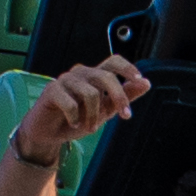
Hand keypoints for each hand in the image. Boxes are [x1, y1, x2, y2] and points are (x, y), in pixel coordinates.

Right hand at [14, 52, 143, 168]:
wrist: (50, 133)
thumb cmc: (78, 119)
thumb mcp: (106, 110)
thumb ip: (124, 96)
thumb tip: (145, 82)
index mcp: (95, 76)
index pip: (113, 62)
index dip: (127, 67)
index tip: (139, 79)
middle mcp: (81, 73)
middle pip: (106, 76)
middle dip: (119, 97)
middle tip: (125, 116)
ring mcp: (65, 80)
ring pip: (90, 94)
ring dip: (93, 116)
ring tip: (89, 126)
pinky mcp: (52, 90)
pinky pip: (70, 104)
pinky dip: (75, 118)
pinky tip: (73, 123)